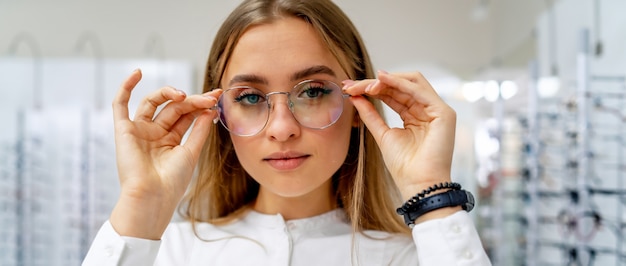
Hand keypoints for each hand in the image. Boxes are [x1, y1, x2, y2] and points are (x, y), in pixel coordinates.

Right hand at [109, 69, 220, 238]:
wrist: (152, 197)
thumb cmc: (171, 182)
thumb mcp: (191, 153)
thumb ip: (198, 130)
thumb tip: (209, 109)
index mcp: (170, 141)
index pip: (186, 115)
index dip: (200, 104)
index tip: (217, 97)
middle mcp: (154, 134)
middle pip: (173, 107)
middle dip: (192, 100)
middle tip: (209, 97)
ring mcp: (139, 131)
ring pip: (153, 102)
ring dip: (169, 94)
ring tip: (184, 95)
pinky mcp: (123, 130)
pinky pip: (120, 105)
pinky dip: (126, 87)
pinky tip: (137, 73)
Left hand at [343, 71, 455, 199]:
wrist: (418, 185)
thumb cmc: (404, 166)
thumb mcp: (382, 135)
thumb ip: (371, 115)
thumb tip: (355, 97)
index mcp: (414, 115)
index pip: (393, 93)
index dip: (371, 88)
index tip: (348, 88)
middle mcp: (427, 109)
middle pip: (400, 85)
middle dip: (375, 82)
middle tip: (351, 86)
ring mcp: (437, 110)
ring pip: (410, 82)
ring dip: (385, 81)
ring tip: (365, 85)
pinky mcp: (443, 113)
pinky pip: (420, 91)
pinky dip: (400, 83)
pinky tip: (381, 81)